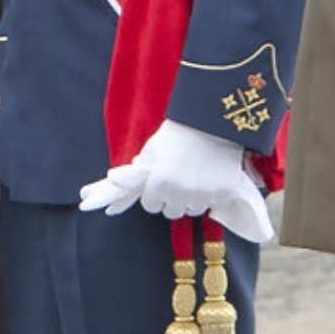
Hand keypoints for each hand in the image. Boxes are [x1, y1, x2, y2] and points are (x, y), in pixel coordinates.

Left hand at [79, 118, 274, 241]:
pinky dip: (209, 195)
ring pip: (190, 211)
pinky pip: (210, 204)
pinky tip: (208, 177)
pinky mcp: (222, 193)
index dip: (153, 194)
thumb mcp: (151, 149)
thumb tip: (112, 180)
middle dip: (170, 199)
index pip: (150, 205)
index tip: (159, 182)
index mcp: (158, 183)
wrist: (212, 120)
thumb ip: (136, 170)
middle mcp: (179, 193)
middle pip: (170, 212)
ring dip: (189, 200)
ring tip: (193, 178)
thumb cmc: (178, 133)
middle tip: (176, 180)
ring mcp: (202, 195)